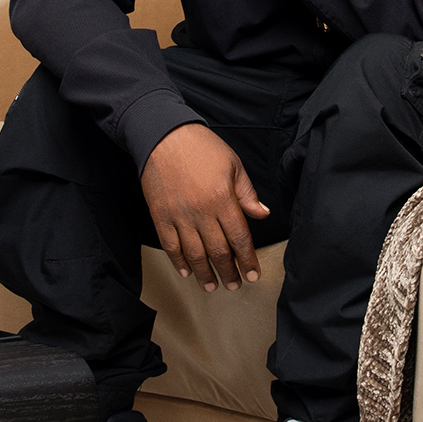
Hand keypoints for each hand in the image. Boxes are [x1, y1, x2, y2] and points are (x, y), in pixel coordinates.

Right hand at [141, 124, 269, 291]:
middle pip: (218, 251)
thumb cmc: (201, 147)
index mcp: (223, 199)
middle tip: (234, 285)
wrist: (163, 135)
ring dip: (204, 273)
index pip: (239, 237)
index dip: (247, 259)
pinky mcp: (160, 216)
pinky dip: (178, 261)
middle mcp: (201, 211)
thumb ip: (247, 192)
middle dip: (228, 272)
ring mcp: (179, 215)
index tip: (252, 274)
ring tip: (212, 286)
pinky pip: (170, 245)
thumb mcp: (233, 164)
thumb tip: (262, 214)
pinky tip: (186, 271)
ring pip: (194, 254)